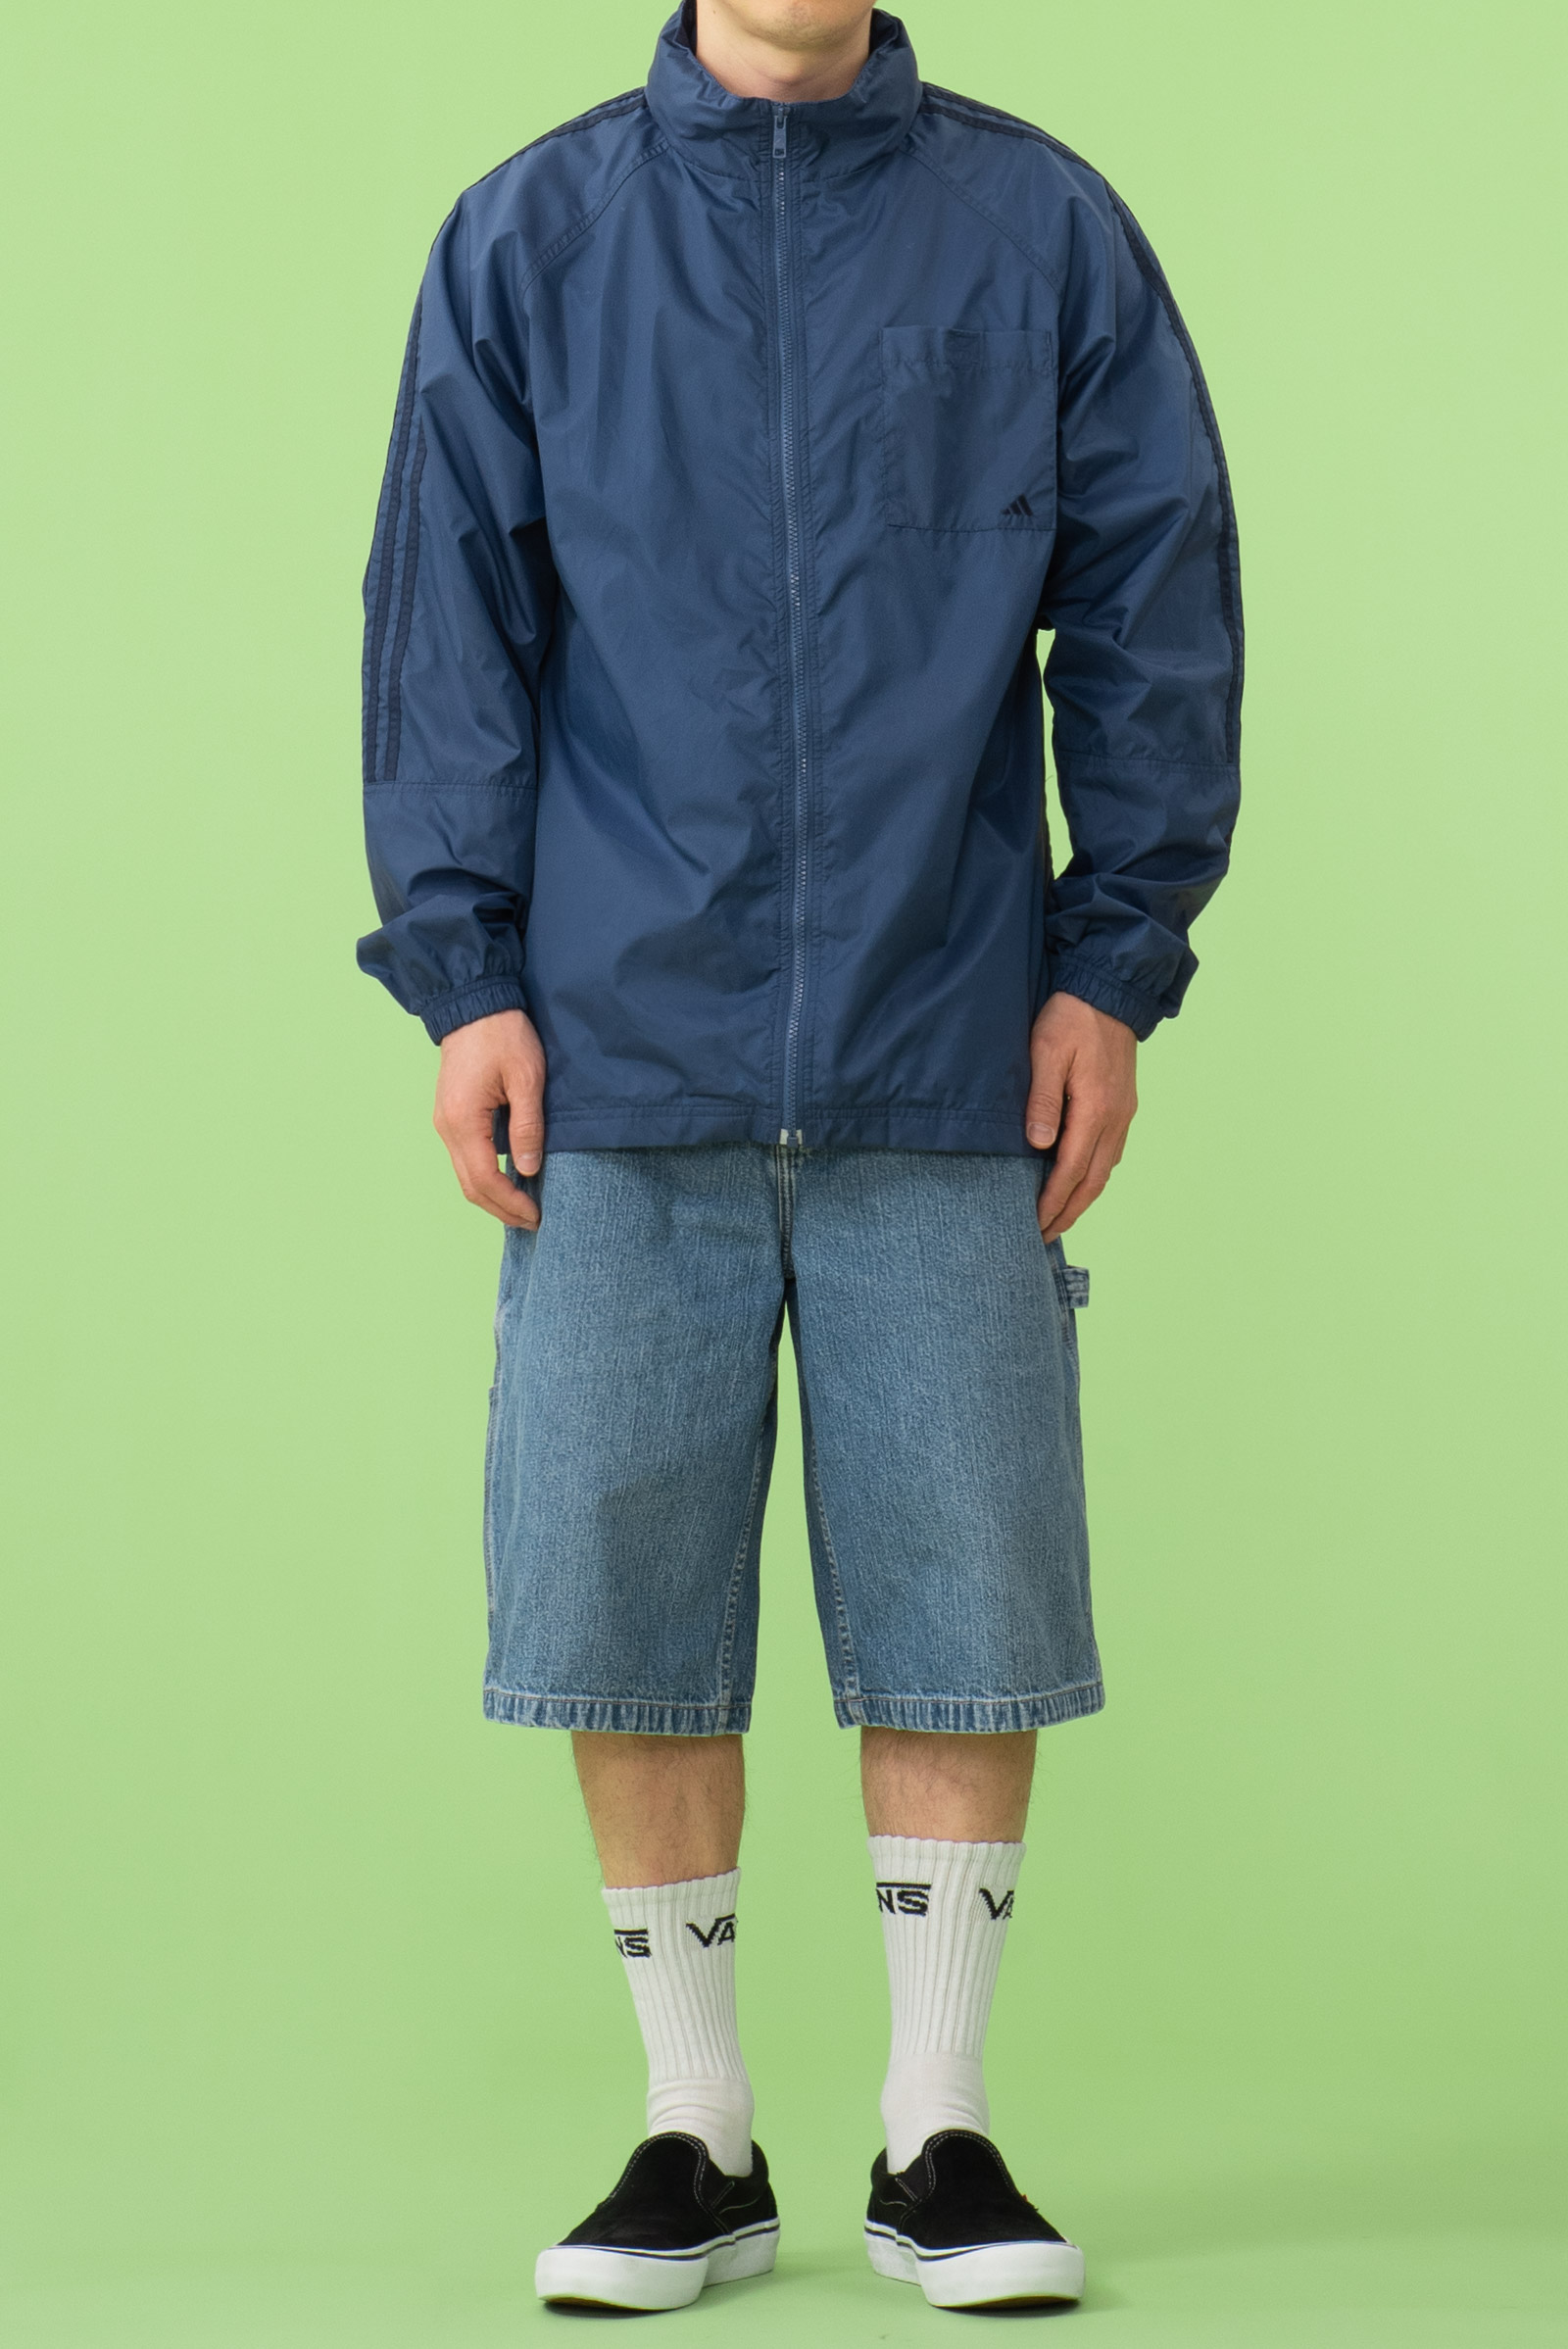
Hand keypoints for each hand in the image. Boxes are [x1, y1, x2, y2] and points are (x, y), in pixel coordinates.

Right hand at [432, 1009, 545, 1229]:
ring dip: (492, 1195)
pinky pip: (465, 1158)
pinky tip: (509, 1179)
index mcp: (463, 1121)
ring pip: (465, 1175)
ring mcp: (444, 1123)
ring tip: (523, 1206)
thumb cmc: (503, 1036)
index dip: (512, 1203)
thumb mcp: (526, 1079)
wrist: (473, 1004)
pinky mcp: (450, 1116)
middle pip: (470, 1186)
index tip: (537, 1215)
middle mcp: (446, 1128)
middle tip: (532, 1221)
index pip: (486, 1180)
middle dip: (501, 1209)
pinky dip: (485, 1176)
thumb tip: (528, 1170)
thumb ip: (527, 1127)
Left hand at [1026, 993, 1137, 1242]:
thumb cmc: (1072, 1017)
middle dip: (1068, 1212)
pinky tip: (1079, 1182)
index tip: (1033, 1224)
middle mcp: (1115, 1119)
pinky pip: (1110, 1154)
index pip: (1070, 1171)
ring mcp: (1123, 1113)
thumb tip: (1040, 1146)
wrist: (1110, 990)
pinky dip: (1093, 1177)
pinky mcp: (1124, 1105)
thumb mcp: (1046, 1051)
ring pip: (1104, 1171)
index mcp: (1096, 1109)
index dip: (1052, 1202)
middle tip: (1042, 1236)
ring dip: (1082, 1199)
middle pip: (1092, 1181)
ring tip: (1059, 1218)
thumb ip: (1042, 1099)